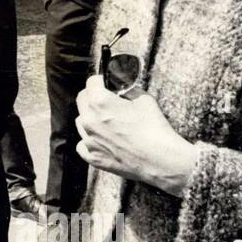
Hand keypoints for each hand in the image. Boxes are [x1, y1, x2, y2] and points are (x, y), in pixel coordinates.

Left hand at [75, 74, 195, 196]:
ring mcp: (89, 140)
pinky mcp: (92, 157)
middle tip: (106, 102)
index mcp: (99, 102)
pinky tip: (102, 141)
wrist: (160, 159)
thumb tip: (123, 91)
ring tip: (107, 123)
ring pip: (81, 123)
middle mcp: (89, 120)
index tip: (105, 84)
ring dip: (90, 119)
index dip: (100, 81)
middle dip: (92, 97)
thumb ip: (129, 91)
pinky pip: (82, 145)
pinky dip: (90, 142)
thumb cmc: (154, 128)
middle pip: (82, 100)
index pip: (91, 83)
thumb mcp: (145, 99)